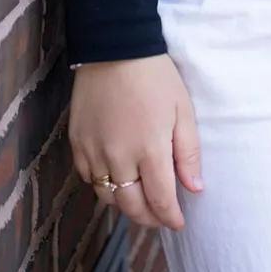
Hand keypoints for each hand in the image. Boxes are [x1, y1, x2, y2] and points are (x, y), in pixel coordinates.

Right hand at [69, 55, 203, 230]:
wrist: (114, 47)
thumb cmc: (155, 77)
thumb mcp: (183, 110)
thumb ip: (188, 153)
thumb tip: (194, 189)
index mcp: (149, 149)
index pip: (160, 199)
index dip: (170, 217)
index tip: (179, 224)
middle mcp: (117, 157)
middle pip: (131, 206)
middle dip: (149, 218)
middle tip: (161, 218)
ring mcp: (93, 151)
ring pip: (107, 197)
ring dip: (125, 205)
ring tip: (140, 202)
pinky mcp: (77, 143)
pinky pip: (88, 178)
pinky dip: (103, 185)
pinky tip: (117, 179)